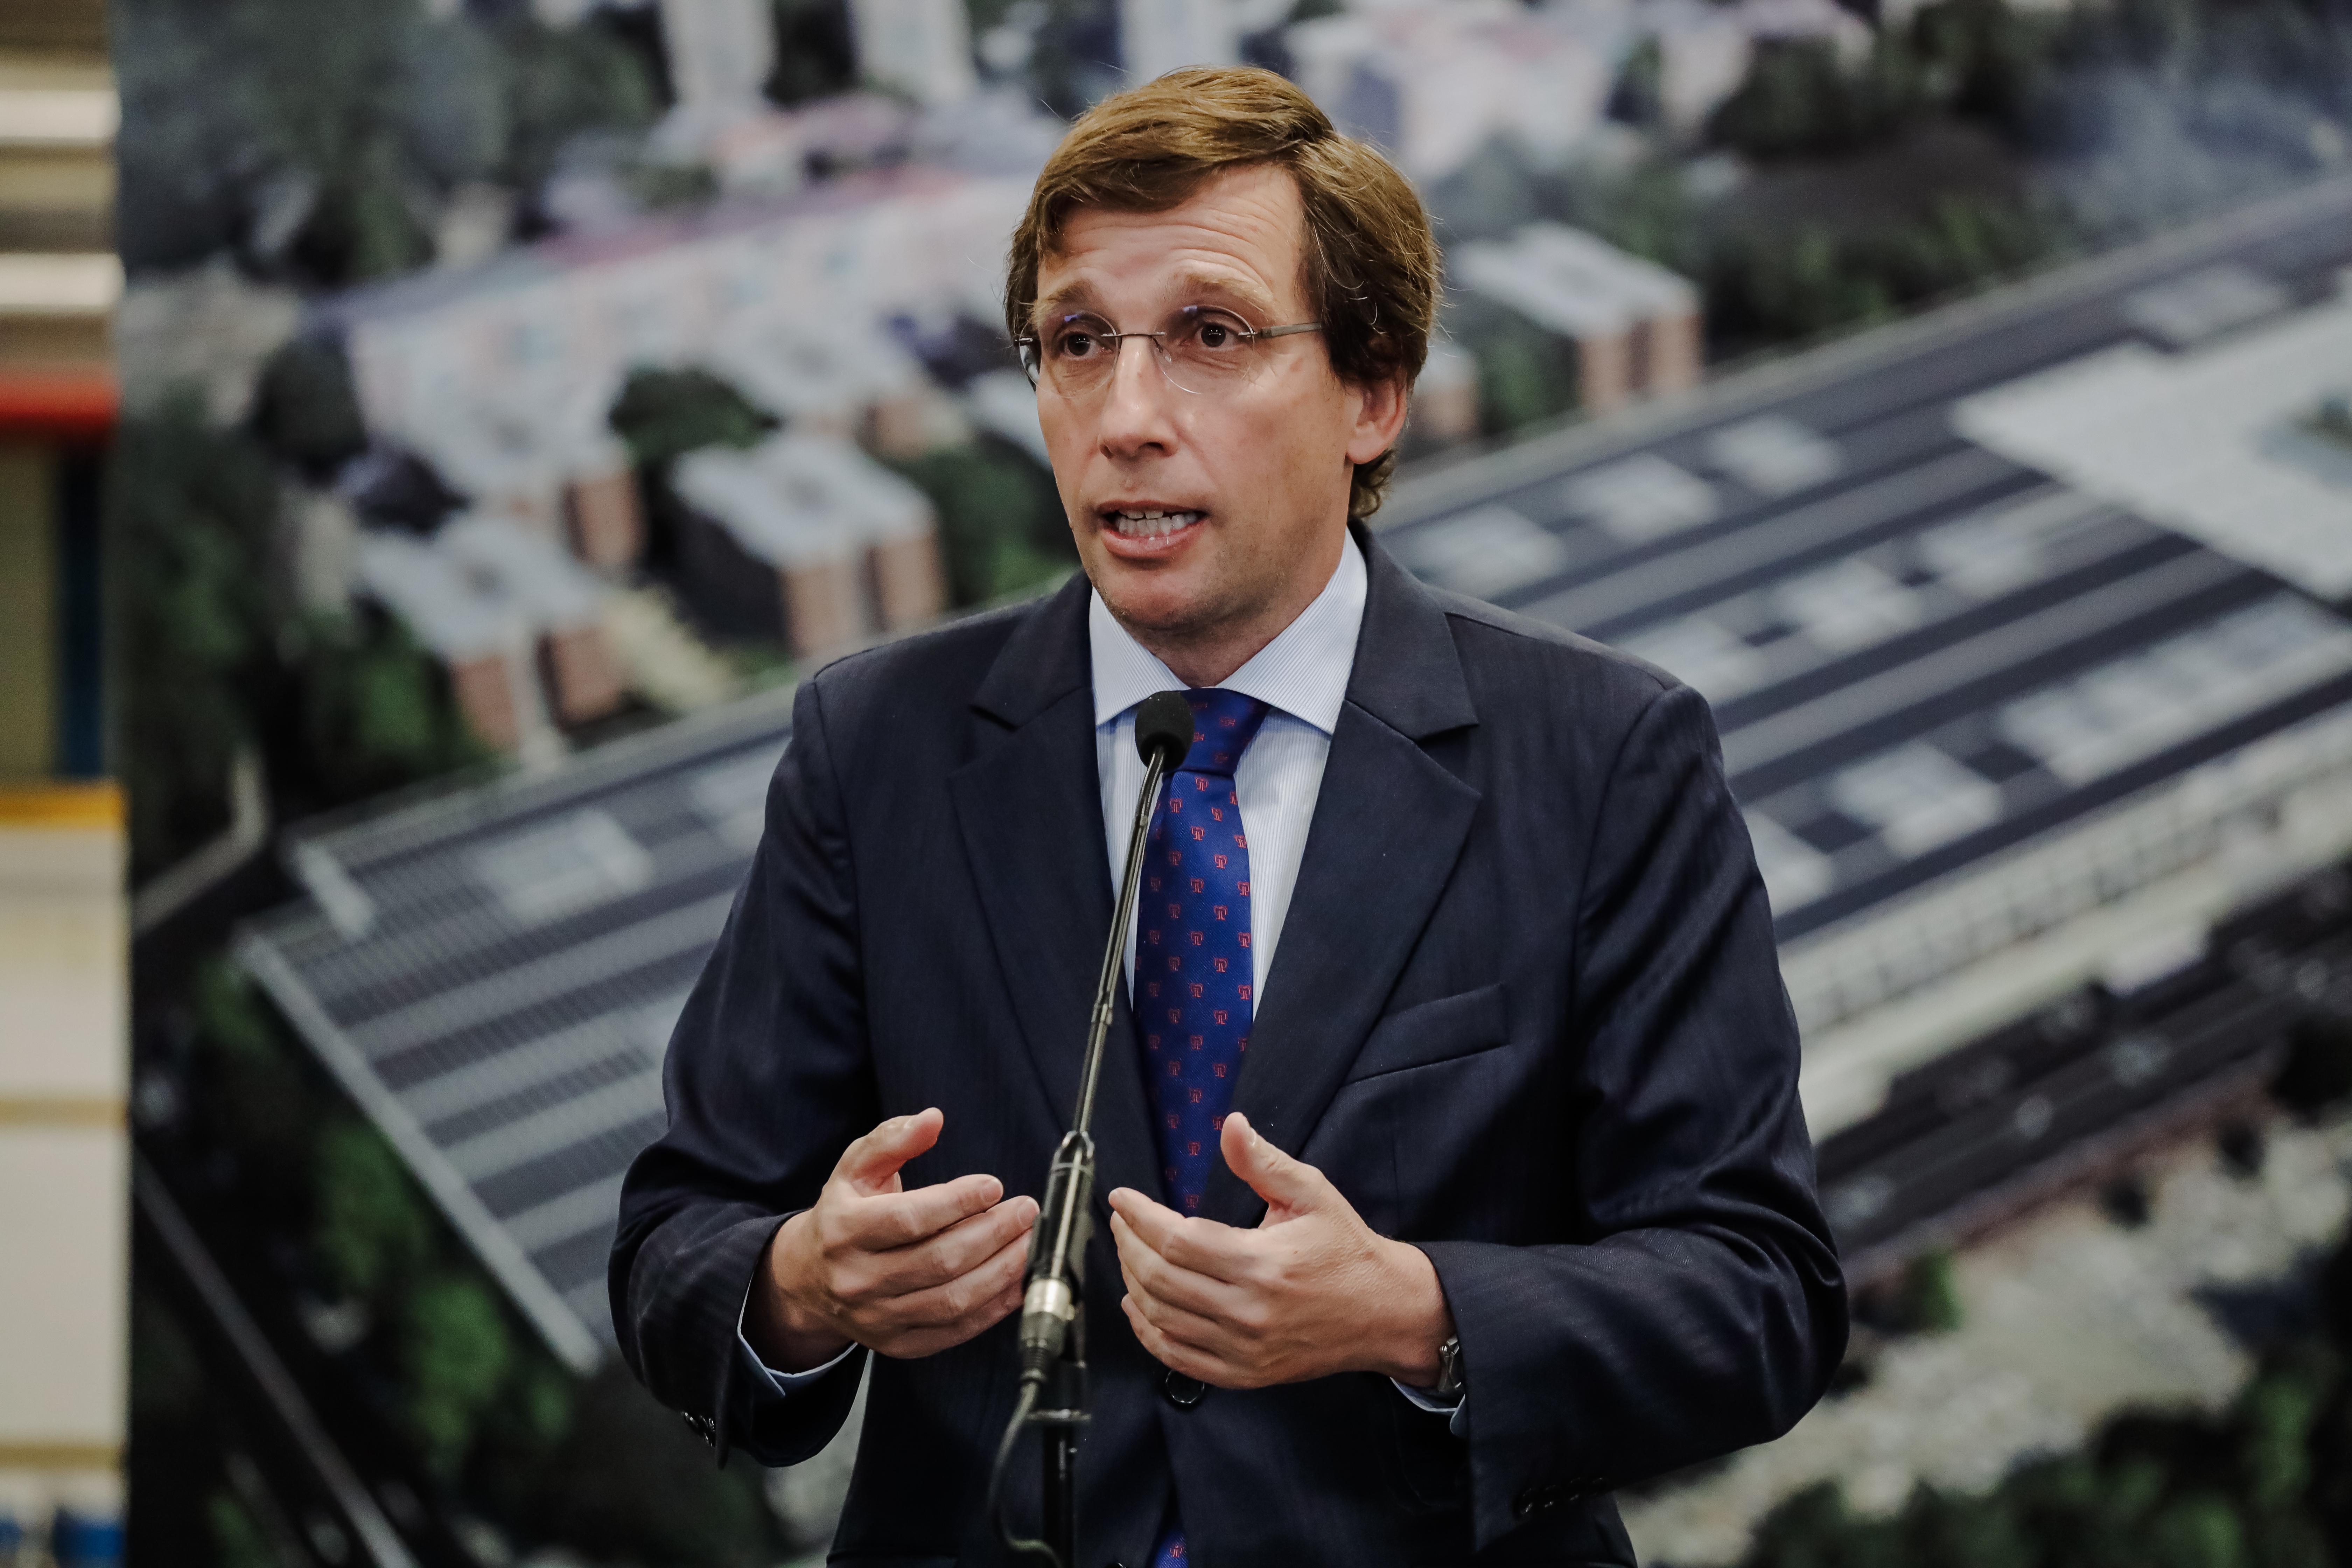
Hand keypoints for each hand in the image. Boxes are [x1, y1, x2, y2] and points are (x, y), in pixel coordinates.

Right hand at [748, 1108, 1037, 1369]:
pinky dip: (993, 1308)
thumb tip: (932, 1119)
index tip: (994, 1186)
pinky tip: (1016, 1282)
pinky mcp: (898, 1344)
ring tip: (1029, 1242)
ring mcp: (877, 1318)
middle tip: (1025, 1211)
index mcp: (844, 1230)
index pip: (909, 1219)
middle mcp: (857, 1279)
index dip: (958, 1202)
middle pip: (939, 1261)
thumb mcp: (856, 1167)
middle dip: (993, 1234)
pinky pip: (955, 1331)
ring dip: (1002, 1271)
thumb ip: (892, 1138)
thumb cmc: (845, 1214)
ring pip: (952, 1300)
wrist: (810, 1277)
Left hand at [1107, 1111, 1452, 1389]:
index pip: (1177, 1240)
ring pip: (1162, 1319)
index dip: (1140, 1217)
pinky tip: (1138, 1305)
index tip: (1121, 1198)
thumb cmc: (1345, 1249)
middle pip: (1160, 1281)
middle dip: (1128, 1246)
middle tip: (1121, 1222)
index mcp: (1262, 1264)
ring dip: (1133, 1284)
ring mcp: (1244, 1350)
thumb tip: (1230, 1125)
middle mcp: (1248, 1312)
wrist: (1383, 1312)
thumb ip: (1265, 1162)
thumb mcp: (1312, 1193)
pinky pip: (1179, 1358)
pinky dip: (1148, 1332)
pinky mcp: (1245, 1374)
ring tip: (1128, 1253)